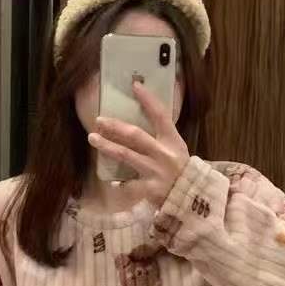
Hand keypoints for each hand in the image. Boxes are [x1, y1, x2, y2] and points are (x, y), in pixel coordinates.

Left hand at [88, 80, 189, 206]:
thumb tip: (137, 124)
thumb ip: (161, 138)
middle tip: (99, 120)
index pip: (160, 115)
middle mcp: (164, 153)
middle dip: (115, 126)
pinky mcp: (150, 189)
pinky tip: (112, 183)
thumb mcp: (177, 150)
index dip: (148, 100)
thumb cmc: (182, 172)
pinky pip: (129, 185)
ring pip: (127, 156)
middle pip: (135, 135)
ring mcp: (156, 171)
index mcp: (172, 141)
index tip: (135, 85)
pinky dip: (120, 184)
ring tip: (93, 138)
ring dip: (107, 146)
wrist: (191, 199)